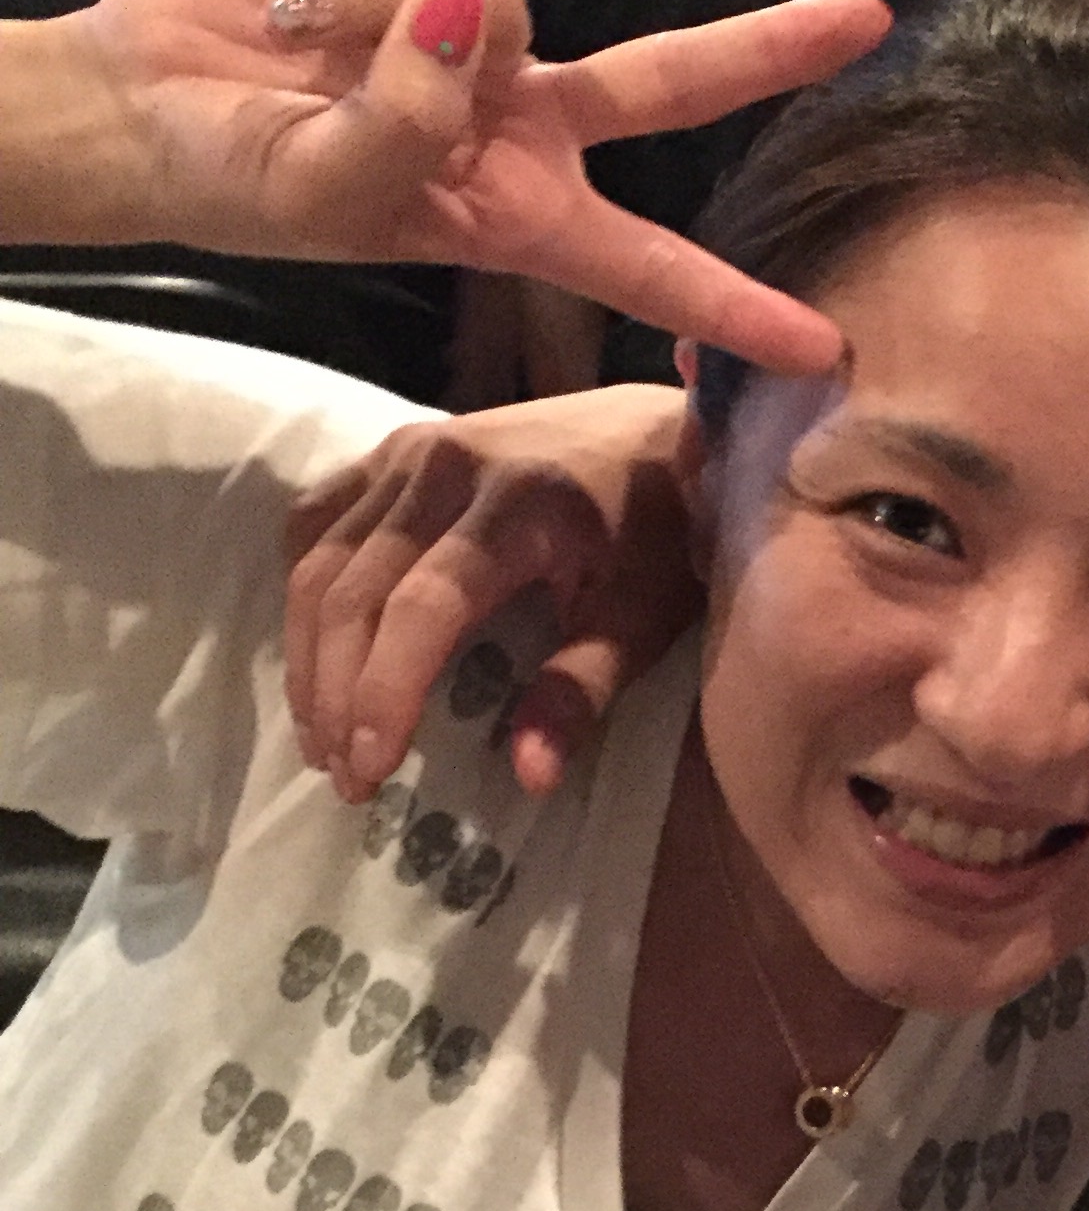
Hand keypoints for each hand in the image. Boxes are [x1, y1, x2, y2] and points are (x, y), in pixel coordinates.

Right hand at [28, 0, 891, 373]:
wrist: (147, 101)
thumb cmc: (242, 180)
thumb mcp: (325, 193)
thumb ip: (403, 125)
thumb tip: (461, 19)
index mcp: (518, 214)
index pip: (650, 266)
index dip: (735, 306)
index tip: (827, 344)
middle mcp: (524, 124)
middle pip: (676, 81)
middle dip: (773, 46)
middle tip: (875, 12)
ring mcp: (480, 39)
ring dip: (383, 24)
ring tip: (303, 60)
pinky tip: (295, 11)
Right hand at [285, 387, 698, 796]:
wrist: (658, 433)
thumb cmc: (658, 532)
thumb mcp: (644, 615)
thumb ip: (582, 690)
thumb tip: (529, 777)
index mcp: (515, 507)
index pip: (422, 609)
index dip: (385, 692)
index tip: (371, 767)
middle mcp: (443, 468)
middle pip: (352, 591)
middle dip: (335, 694)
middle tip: (342, 775)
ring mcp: (408, 451)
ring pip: (319, 559)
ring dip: (306, 656)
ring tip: (321, 736)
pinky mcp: (393, 448)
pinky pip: (319, 518)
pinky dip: (307, 587)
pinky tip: (317, 651)